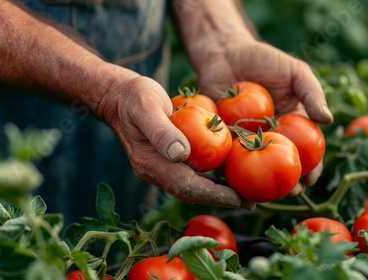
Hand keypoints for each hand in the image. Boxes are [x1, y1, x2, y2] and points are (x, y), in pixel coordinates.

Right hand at [95, 66, 255, 209]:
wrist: (118, 95)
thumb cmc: (134, 96)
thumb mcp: (146, 105)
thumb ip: (161, 130)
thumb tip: (181, 154)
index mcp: (149, 161)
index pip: (186, 185)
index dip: (212, 194)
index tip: (237, 198)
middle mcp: (153, 170)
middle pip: (191, 193)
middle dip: (220, 199)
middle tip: (250, 203)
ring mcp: (158, 167)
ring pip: (191, 187)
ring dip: (216, 193)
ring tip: (243, 196)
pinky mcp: (164, 161)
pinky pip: (189, 176)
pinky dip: (209, 180)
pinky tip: (226, 178)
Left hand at [196, 39, 333, 192]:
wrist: (226, 53)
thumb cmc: (264, 60)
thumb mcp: (295, 72)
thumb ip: (311, 94)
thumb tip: (328, 120)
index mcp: (290, 125)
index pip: (305, 152)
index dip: (311, 168)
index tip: (311, 179)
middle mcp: (269, 137)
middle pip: (280, 166)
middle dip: (286, 183)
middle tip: (288, 192)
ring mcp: (244, 139)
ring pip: (253, 169)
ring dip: (258, 186)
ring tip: (261, 198)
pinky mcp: (221, 137)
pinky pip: (225, 157)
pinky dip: (228, 172)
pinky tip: (231, 184)